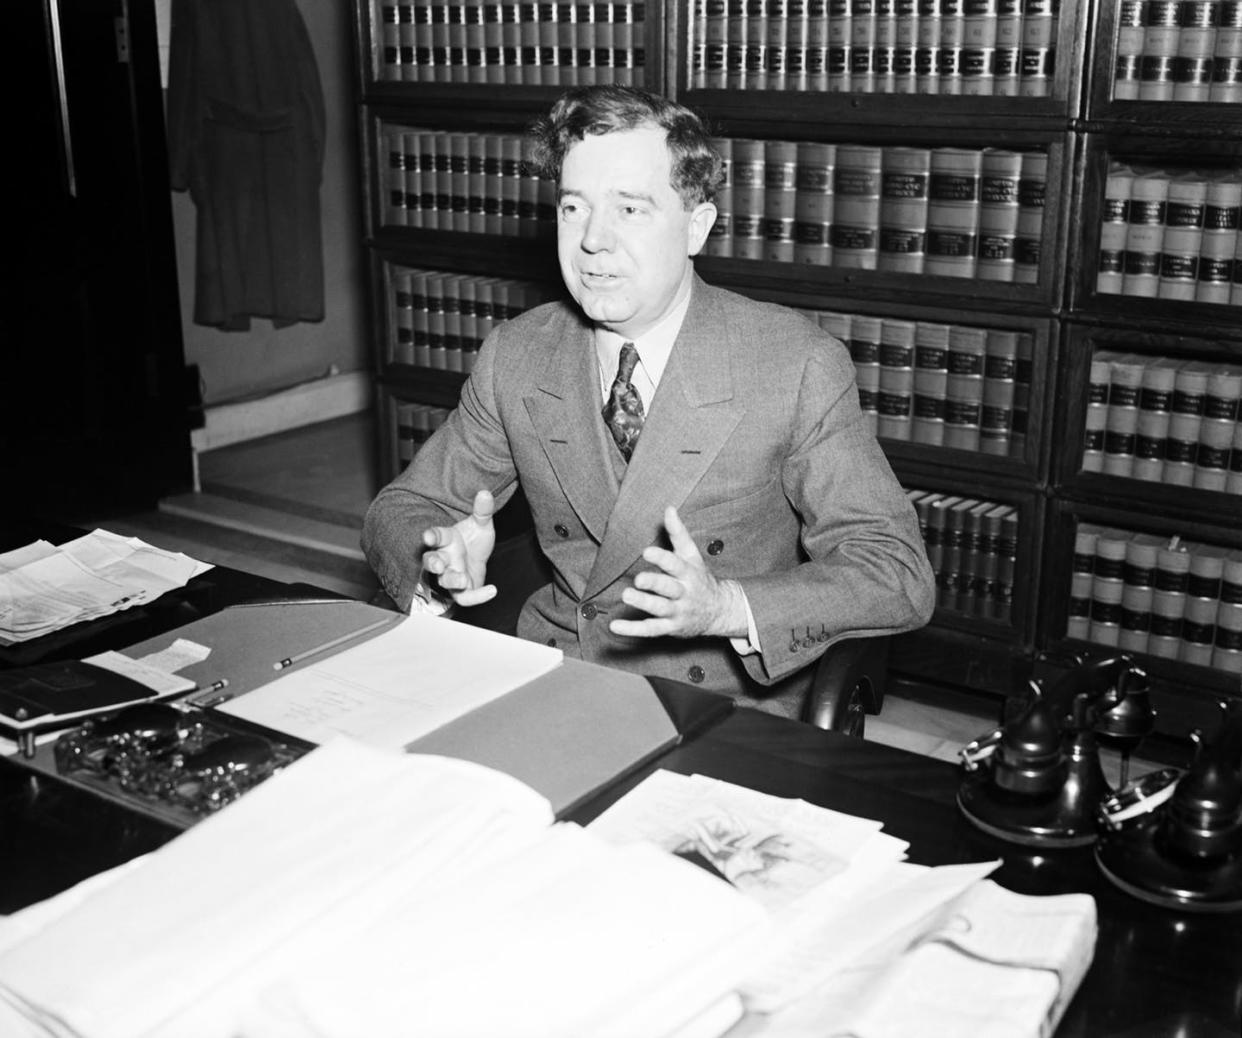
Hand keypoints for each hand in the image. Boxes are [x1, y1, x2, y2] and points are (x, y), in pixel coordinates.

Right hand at [420, 490, 497, 606]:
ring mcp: (451, 575)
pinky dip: (477, 596)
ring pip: (444, 580)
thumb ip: (483, 511)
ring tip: (462, 580)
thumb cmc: (473, 540)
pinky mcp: (462, 591)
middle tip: (437, 564)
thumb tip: (486, 493)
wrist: (479, 558)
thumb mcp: (481, 524)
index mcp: (446, 539)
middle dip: (432, 563)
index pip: (435, 536)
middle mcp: (445, 558)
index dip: (431, 536)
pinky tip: (492, 590)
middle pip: (431, 562)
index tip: (427, 536)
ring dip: (451, 580)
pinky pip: (464, 597)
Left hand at [610, 506, 747, 639]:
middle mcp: (684, 593)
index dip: (662, 558)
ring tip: (626, 596)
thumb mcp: (691, 555)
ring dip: (644, 603)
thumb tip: (668, 508)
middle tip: (639, 580)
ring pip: (660, 609)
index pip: (675, 564)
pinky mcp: (670, 627)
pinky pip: (651, 629)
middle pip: (669, 588)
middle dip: (655, 584)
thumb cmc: (699, 578)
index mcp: (688, 573)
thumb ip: (678, 533)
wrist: (718, 611)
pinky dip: (633, 630)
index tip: (647, 552)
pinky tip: (615, 626)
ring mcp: (677, 612)